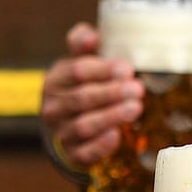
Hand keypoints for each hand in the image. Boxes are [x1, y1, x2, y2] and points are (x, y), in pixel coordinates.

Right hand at [40, 22, 142, 167]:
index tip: (127, 68)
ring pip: (83, 126)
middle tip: (137, 89)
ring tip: (135, 108)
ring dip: (110, 116)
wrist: (73, 122)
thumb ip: (84, 42)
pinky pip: (84, 153)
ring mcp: (62, 132)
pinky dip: (100, 145)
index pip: (76, 72)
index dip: (102, 70)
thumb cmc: (85, 83)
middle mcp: (54, 107)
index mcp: (56, 79)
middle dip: (111, 93)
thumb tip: (91, 36)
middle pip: (81, 99)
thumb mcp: (82, 59)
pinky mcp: (73, 155)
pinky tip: (117, 135)